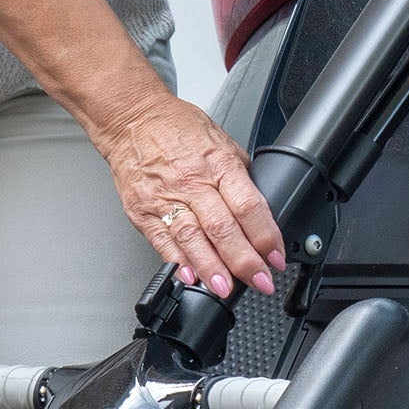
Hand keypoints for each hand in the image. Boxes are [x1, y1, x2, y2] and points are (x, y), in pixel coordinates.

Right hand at [94, 89, 287, 300]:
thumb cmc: (178, 129)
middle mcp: (192, 182)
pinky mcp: (143, 211)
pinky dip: (177, 262)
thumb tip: (260, 212)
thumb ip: (240, 178)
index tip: (275, 258)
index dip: (265, 236)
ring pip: (193, 239)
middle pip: (223, 228)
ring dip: (212, 268)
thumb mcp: (223, 142)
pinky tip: (190, 277)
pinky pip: (162, 241)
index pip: (248, 206)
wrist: (132, 119)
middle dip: (245, 261)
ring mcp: (165, 198)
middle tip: (260, 282)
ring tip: (226, 288)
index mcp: (218, 164)